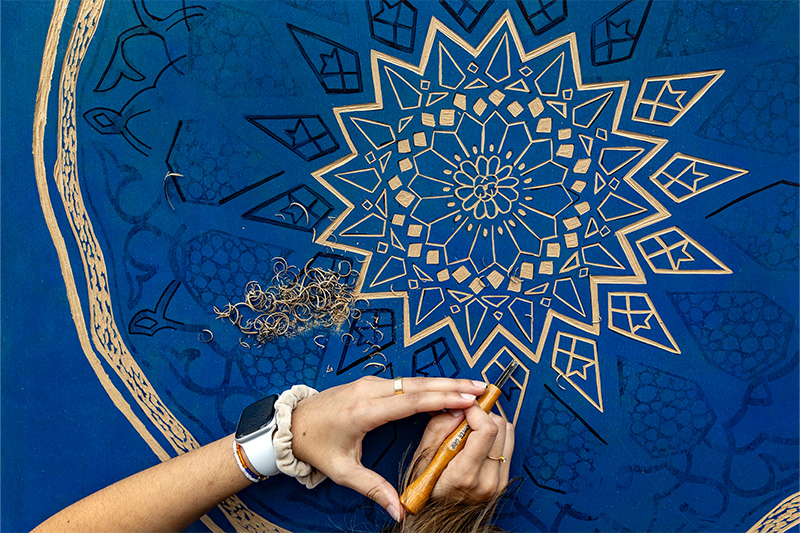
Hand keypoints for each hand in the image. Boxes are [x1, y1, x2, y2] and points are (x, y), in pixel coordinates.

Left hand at [290, 376, 487, 521]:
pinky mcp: (372, 383)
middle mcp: (370, 391)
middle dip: (453, 385)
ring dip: (444, 382)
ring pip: (414, 380)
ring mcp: (371, 383)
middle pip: (418, 385)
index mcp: (364, 411)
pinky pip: (406, 382)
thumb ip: (373, 489)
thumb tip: (399, 511)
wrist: (292, 423)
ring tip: (473, 386)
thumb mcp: (343, 471)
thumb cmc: (317, 446)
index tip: (468, 399)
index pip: (410, 401)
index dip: (441, 399)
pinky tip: (448, 388)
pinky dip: (430, 384)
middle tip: (482, 387)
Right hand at [411, 404, 513, 501]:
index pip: (487, 430)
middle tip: (465, 416)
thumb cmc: (426, 486)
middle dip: (483, 415)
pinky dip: (495, 436)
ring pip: (508, 433)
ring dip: (491, 423)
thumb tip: (458, 407)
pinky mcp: (504, 481)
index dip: (476, 410)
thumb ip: (438, 429)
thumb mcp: (422, 457)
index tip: (464, 404)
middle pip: (500, 428)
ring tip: (471, 429)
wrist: (437, 515)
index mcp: (466, 475)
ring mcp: (499, 482)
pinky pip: (508, 445)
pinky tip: (478, 440)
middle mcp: (488, 481)